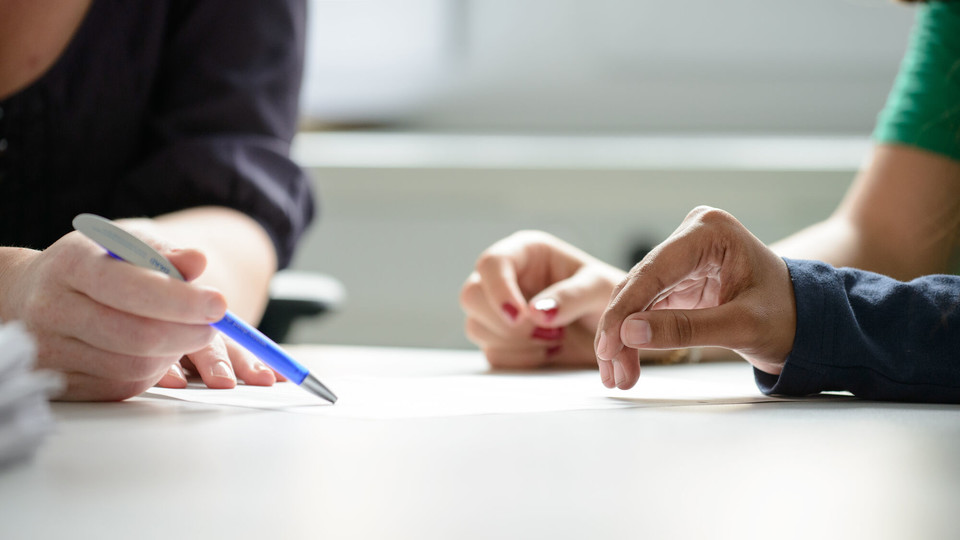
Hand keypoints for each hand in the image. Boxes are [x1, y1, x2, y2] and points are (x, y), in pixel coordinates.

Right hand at [0, 226, 272, 400]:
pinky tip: (156, 350)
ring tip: (182, 332)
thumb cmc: (95, 264)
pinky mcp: (63, 383)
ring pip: (134, 367)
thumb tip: (198, 261)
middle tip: (213, 325)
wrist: (34, 294)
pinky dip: (152, 370)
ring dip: (173, 353)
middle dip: (188, 333)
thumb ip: (163, 253)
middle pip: (136, 336)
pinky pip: (123, 386)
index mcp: (71, 264)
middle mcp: (52, 309)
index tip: (220, 304)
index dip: (182, 300)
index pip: (131, 288)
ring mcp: (52, 351)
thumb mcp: (126, 244)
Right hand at [460, 231, 625, 368]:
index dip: (498, 290)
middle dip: (505, 322)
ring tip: (555, 340)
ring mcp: (497, 309)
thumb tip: (535, 313)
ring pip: (476, 326)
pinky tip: (549, 350)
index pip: (491, 263)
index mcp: (524, 252)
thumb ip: (571, 296)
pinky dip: (520, 358)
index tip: (520, 317)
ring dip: (515, 342)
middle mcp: (505, 278)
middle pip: (471, 296)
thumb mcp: (600, 288)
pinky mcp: (499, 338)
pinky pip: (492, 353)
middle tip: (547, 333)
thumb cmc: (608, 297)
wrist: (615, 332)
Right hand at [594, 207, 796, 388]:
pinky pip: (648, 307)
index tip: (608, 347)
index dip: (624, 312)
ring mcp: (683, 257)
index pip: (653, 272)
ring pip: (638, 299)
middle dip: (622, 331)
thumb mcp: (741, 326)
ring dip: (625, 338)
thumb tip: (628, 333)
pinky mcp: (679, 278)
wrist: (811, 323)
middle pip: (639, 286)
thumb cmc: (789, 317)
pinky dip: (637, 336)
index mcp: (709, 232)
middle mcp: (691, 237)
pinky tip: (626, 361)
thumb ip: (685, 328)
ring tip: (618, 376)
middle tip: (613, 372)